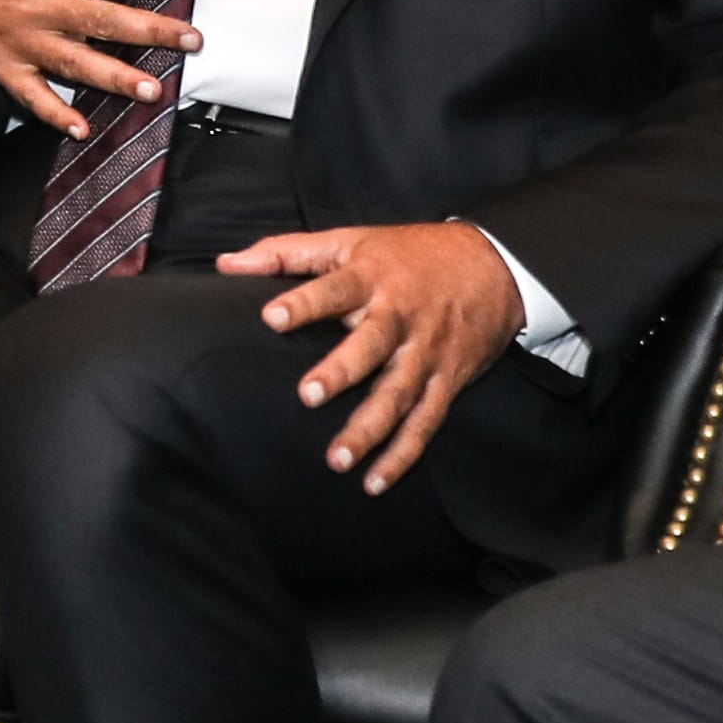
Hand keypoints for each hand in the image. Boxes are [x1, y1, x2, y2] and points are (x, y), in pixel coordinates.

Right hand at [0, 0, 202, 139]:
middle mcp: (33, 2)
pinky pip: (31, 96)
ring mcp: (16, 39)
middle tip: (191, 38)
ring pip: (77, 63)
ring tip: (152, 88)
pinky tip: (82, 126)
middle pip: (105, 18)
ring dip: (117, 78)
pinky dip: (55, 114)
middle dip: (154, 29)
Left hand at [213, 220, 524, 490]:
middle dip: (342, 370)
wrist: (496, 266)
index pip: (334, 289)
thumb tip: (226, 263)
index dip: (305, 302)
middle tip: (309, 395)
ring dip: (370, 429)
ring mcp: (426, 353)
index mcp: (372, 278)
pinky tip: (375, 482)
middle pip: (371, 345)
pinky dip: (403, 455)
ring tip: (337, 459)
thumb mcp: (350, 241)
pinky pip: (425, 423)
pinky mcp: (447, 381)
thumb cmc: (409, 254)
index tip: (271, 317)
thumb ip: (285, 253)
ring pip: (398, 394)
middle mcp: (400, 317)